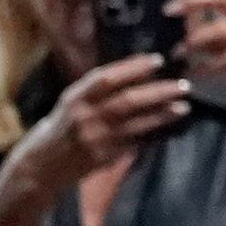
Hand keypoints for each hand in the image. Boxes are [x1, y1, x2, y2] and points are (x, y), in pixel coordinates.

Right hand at [7, 53, 185, 193]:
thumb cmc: (60, 127)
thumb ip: (96, 91)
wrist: (42, 165)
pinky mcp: (105, 157)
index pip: (106, 77)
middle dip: (158, 92)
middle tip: (182, 86)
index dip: (133, 67)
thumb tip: (135, 73)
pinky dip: (152, 134)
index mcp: (75, 97)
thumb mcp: (71, 102)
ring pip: (136, 123)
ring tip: (184, 107)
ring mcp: (97, 139)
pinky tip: (169, 127)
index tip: (157, 60)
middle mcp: (86, 116)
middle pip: (128, 100)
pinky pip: (134, 142)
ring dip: (162, 114)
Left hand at [175, 0, 225, 107]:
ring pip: (219, 29)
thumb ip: (203, 21)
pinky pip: (223, 60)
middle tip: (166, 11)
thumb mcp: (221, 38)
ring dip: (193, 41)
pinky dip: (204, 68)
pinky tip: (192, 73)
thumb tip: (176, 2)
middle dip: (193, 0)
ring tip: (176, 53)